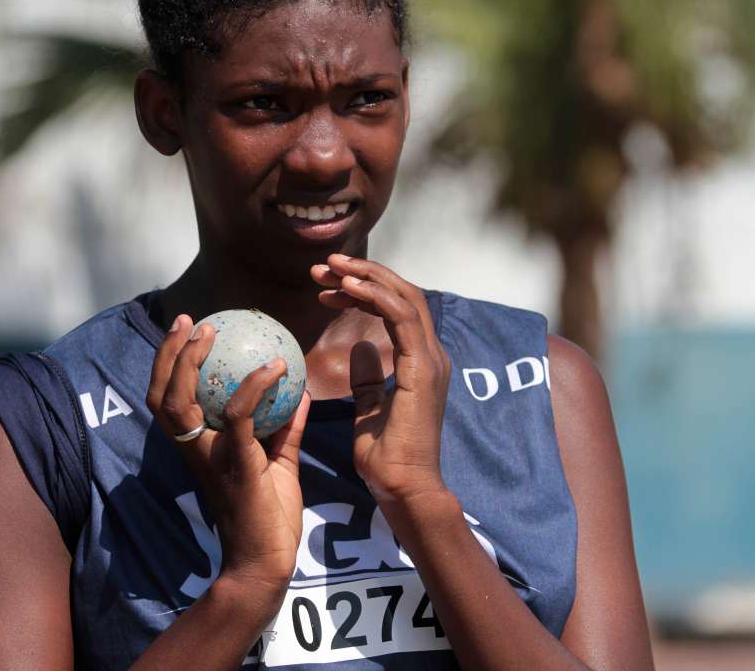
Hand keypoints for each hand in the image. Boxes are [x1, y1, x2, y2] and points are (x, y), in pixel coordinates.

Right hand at [146, 315, 311, 594]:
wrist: (267, 562)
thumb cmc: (269, 516)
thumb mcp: (278, 462)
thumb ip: (284, 427)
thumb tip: (299, 389)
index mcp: (199, 446)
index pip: (168, 398)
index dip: (169, 362)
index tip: (187, 328)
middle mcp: (196, 449)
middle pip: (161, 395)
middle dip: (169, 354)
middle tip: (190, 321)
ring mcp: (212, 457)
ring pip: (182, 403)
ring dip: (191, 362)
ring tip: (210, 332)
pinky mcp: (238, 464)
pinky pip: (240, 417)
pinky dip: (254, 387)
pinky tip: (276, 366)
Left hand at [311, 255, 452, 509]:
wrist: (404, 489)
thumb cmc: (387, 458)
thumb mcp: (368, 409)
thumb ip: (367, 378)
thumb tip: (360, 347)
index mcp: (420, 361)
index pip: (395, 307)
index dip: (362, 288)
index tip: (326, 284)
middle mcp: (430, 354)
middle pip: (400, 293)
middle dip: (361, 272)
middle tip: (324, 264)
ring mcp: (430, 360)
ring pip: (404, 297)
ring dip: (366, 276)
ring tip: (331, 266)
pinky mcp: (422, 369)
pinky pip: (402, 317)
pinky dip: (375, 295)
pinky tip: (347, 285)